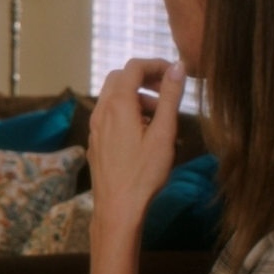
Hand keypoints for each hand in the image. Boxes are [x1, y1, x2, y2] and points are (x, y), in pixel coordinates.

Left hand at [89, 59, 186, 225]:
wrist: (118, 208)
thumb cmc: (144, 173)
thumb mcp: (164, 132)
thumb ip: (170, 96)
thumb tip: (177, 67)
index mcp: (117, 105)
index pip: (133, 67)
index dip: (156, 64)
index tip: (175, 74)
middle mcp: (101, 112)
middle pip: (120, 78)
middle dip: (145, 78)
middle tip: (166, 90)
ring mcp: (95, 128)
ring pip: (113, 97)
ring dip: (137, 97)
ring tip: (160, 116)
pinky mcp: (96, 142)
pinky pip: (110, 116)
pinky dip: (127, 112)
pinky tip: (145, 134)